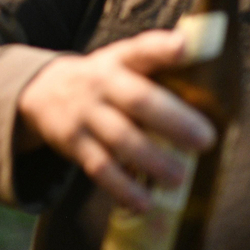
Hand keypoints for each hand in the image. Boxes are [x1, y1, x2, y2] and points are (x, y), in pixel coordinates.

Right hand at [15, 29, 216, 211]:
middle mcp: (101, 84)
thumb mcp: (122, 61)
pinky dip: (123, 187)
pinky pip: (99, 168)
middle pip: (137, 100)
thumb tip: (207, 58)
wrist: (42, 90)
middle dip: (172, 120)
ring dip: (152, 160)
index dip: (162, 48)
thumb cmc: (103, 79)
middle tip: (206, 140)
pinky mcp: (74, 144)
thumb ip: (157, 62)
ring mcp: (85, 114)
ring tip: (180, 179)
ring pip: (120, 139)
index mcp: (119, 60)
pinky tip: (144, 202)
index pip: (141, 50)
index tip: (183, 46)